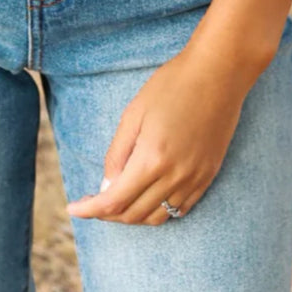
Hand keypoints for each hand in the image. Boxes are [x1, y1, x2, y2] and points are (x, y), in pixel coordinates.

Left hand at [65, 44, 259, 225]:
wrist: (218, 73)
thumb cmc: (172, 85)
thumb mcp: (134, 113)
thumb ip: (117, 154)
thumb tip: (106, 186)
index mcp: (152, 159)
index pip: (114, 201)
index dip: (90, 210)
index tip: (73, 209)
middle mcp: (174, 177)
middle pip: (133, 214)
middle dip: (107, 214)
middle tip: (92, 202)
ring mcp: (194, 179)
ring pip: (156, 218)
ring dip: (132, 215)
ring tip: (117, 200)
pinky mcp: (208, 176)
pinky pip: (179, 210)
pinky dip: (158, 211)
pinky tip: (146, 198)